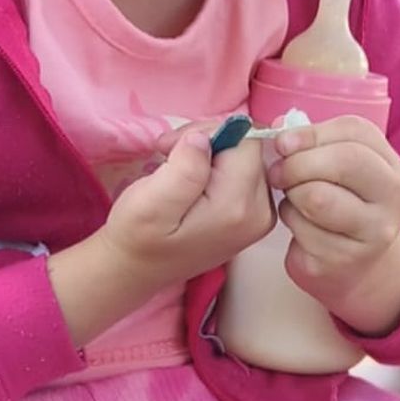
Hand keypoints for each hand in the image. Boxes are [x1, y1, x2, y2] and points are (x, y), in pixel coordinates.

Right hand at [101, 127, 273, 293]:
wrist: (138, 267)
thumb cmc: (138, 236)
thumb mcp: (150, 203)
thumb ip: (184, 168)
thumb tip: (205, 138)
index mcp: (239, 207)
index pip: (245, 140)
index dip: (207, 132)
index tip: (171, 148)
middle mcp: (260, 212)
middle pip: (249, 148)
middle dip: (209, 141)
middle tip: (169, 155)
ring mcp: (261, 215)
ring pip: (246, 156)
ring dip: (211, 153)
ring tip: (176, 169)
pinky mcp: (254, 215)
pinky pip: (244, 172)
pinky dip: (217, 167)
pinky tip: (192, 181)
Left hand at [269, 116, 399, 334]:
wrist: (355, 265)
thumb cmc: (342, 204)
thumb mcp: (340, 170)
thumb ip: (316, 144)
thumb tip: (282, 130)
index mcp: (392, 168)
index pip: (356, 133)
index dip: (312, 133)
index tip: (283, 142)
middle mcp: (393, 200)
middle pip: (344, 162)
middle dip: (299, 163)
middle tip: (278, 172)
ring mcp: (373, 234)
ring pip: (317, 197)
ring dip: (292, 194)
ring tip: (294, 198)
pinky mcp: (343, 260)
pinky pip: (302, 230)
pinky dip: (290, 221)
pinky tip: (300, 224)